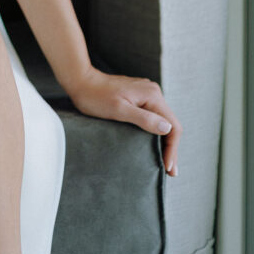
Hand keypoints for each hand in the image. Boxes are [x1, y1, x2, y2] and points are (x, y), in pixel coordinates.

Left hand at [66, 65, 180, 176]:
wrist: (81, 80)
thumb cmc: (96, 97)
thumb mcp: (119, 110)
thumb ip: (144, 119)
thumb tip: (166, 128)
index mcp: (152, 95)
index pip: (173, 126)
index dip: (172, 149)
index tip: (168, 168)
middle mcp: (153, 92)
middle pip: (170, 124)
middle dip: (171, 148)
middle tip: (169, 172)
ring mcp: (146, 93)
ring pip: (162, 121)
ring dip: (165, 141)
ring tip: (164, 162)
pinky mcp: (138, 96)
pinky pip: (153, 116)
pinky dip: (156, 132)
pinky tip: (154, 144)